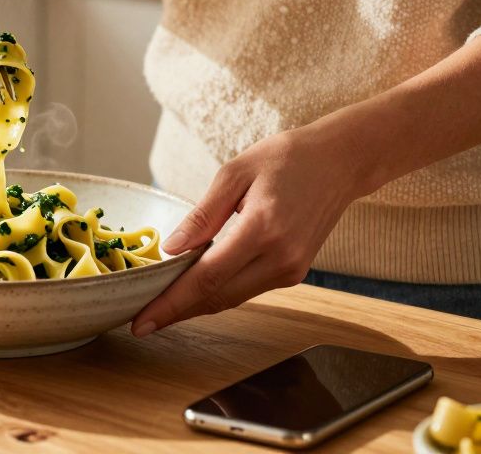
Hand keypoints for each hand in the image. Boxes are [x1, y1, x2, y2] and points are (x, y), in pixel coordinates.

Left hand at [130, 121, 372, 336]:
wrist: (340, 162)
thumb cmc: (285, 159)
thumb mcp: (234, 173)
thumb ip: (202, 215)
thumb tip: (171, 249)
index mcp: (262, 229)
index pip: (206, 278)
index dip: (171, 303)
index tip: (142, 322)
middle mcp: (280, 258)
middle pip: (218, 297)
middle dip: (177, 311)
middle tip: (140, 321)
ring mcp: (291, 270)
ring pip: (232, 298)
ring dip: (196, 304)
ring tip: (160, 307)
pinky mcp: (295, 273)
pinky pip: (247, 289)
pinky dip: (219, 291)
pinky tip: (194, 289)